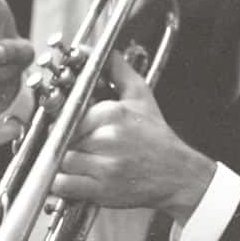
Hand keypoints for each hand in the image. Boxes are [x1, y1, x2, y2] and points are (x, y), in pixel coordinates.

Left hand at [52, 50, 215, 219]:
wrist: (179, 175)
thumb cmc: (156, 136)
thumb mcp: (141, 96)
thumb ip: (118, 70)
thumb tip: (100, 50)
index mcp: (112, 112)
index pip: (68, 111)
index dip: (63, 117)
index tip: (67, 123)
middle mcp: (108, 137)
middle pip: (61, 135)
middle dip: (63, 140)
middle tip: (74, 144)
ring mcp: (105, 165)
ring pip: (60, 158)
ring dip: (62, 161)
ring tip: (78, 161)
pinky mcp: (102, 190)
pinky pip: (63, 184)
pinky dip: (61, 183)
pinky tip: (74, 178)